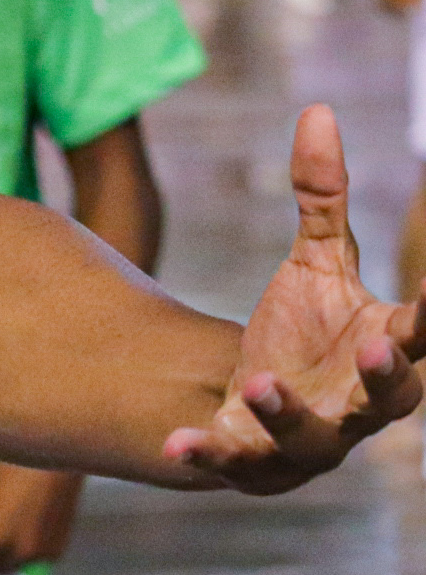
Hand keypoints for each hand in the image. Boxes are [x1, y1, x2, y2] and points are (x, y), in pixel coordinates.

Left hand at [164, 105, 425, 492]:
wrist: (256, 399)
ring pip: (310, 439)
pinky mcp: (255, 461)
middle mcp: (359, 404)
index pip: (425, 333)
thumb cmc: (306, 328)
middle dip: (387, 375)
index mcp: (387, 351)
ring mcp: (311, 440)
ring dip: (286, 413)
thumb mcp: (315, 260)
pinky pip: (232, 463)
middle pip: (389, 398)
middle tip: (380, 344)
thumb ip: (321, 196)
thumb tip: (316, 110)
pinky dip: (207, 455)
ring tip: (259, 384)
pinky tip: (174, 443)